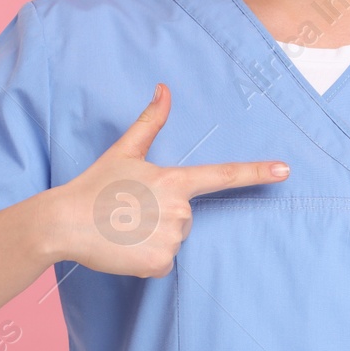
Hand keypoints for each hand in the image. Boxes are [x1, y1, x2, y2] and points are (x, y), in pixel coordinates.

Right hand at [32, 82, 288, 277]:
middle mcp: (179, 209)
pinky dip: (146, 259)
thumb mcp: (123, 151)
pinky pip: (163, 262)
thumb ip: (150, 121)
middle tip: (129, 211)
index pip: (224, 175)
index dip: (257, 172)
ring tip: (124, 229)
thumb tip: (164, 88)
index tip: (285, 171)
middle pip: (186, 215)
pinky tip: (125, 248)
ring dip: (153, 237)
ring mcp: (172, 237)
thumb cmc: (94, 185)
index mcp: (174, 180)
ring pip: (175, 239)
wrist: (64, 223)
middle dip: (162, 215)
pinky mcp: (160, 262)